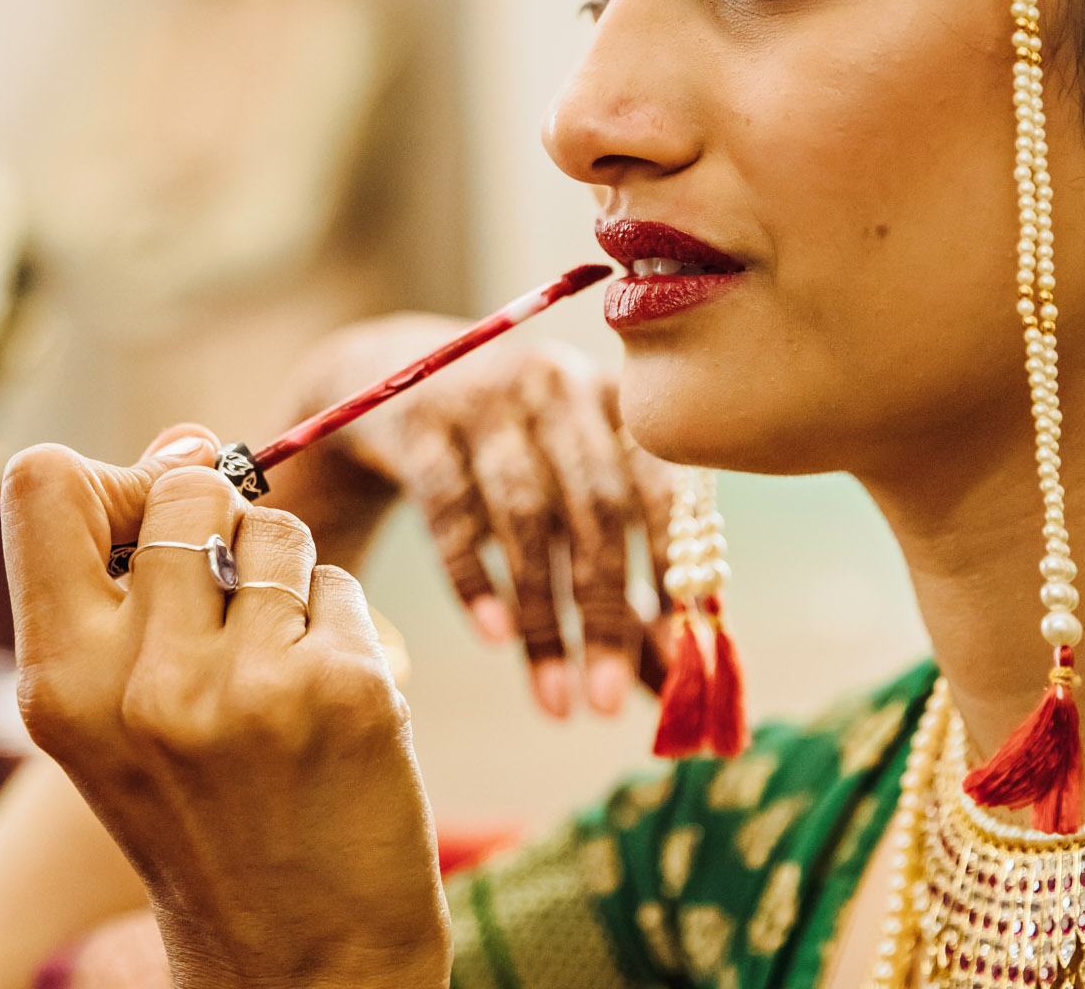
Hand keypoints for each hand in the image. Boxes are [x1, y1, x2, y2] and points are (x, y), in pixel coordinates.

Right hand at [3, 426, 449, 988]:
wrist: (295, 963)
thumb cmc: (202, 814)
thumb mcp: (118, 712)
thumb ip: (129, 579)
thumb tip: (188, 440)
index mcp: (57, 683)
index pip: (40, 480)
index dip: (107, 478)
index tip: (147, 527)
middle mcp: (142, 683)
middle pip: (184, 484)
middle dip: (218, 520)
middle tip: (229, 605)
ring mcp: (248, 689)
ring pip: (277, 529)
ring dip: (287, 578)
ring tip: (279, 669)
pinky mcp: (347, 692)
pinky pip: (343, 588)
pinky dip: (344, 632)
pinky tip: (330, 712)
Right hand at [270, 314, 674, 718]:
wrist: (398, 380)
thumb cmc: (514, 455)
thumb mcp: (571, 499)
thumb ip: (628, 584)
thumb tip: (678, 688)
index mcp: (617, 398)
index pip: (662, 481)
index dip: (675, 567)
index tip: (686, 653)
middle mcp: (558, 385)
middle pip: (595, 506)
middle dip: (608, 614)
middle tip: (609, 704)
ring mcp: (484, 399)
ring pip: (524, 518)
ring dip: (543, 620)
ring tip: (556, 702)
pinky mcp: (418, 424)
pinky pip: (449, 510)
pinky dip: (474, 579)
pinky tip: (495, 638)